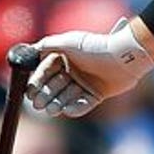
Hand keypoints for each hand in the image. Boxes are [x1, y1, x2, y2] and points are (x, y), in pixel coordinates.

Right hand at [26, 19, 153, 117]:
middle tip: (38, 105)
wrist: (123, 57)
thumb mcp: (68, 42)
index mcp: (65, 57)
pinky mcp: (97, 94)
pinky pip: (84, 104)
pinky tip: (67, 111)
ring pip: (67, 96)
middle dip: (46, 95)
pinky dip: (75, 108)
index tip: (30, 93)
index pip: (46, 71)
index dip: (37, 82)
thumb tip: (31, 50)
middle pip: (55, 86)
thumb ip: (47, 45)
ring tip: (51, 110)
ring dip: (58, 103)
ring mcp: (86, 83)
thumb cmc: (95, 47)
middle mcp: (74, 70)